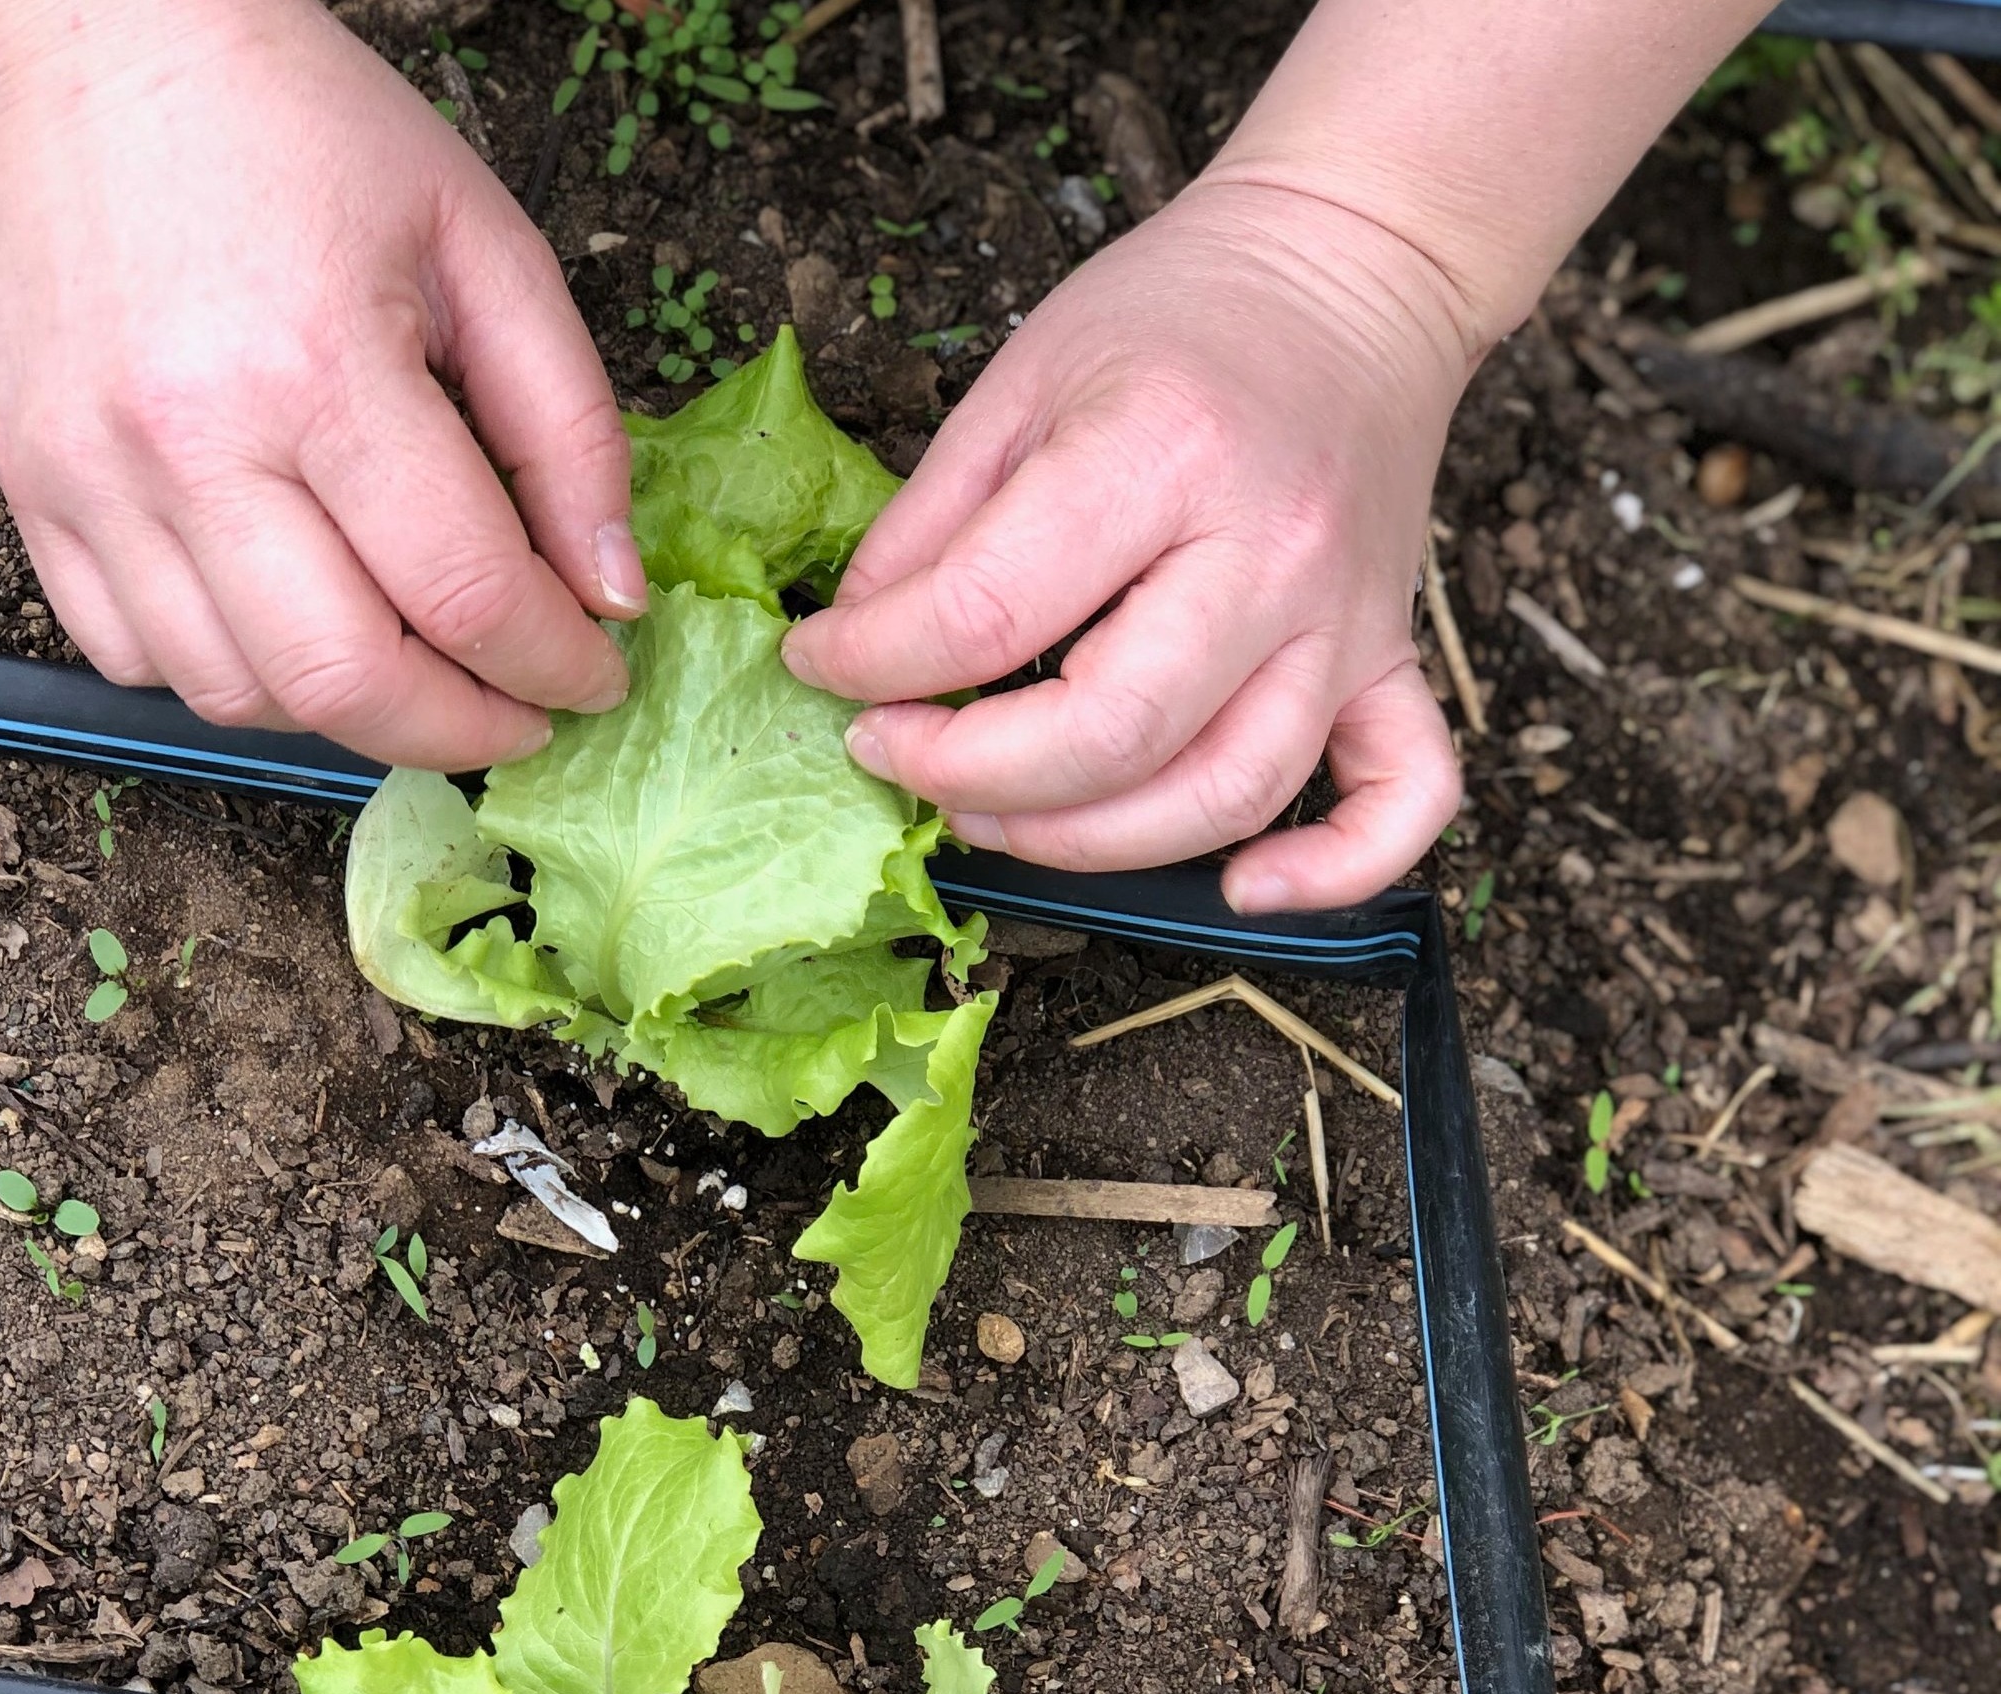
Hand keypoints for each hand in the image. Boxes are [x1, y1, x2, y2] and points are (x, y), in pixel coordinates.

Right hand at [0, 0, 641, 768]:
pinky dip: (231, 678)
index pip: (465, 595)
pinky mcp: (30, 487)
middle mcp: (188, 442)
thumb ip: (570, 431)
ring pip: (235, 696)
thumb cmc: (311, 134)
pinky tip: (295, 619)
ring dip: (347, 712)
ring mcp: (90, 476)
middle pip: (345, 683)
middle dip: (460, 732)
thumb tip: (610, 598)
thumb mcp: (488, 250)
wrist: (109, 47)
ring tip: (413, 661)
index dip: (555, 667)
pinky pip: (132, 658)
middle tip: (519, 713)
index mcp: (320, 369)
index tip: (593, 677)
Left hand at [779, 178, 1468, 909]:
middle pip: (1109, 734)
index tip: (823, 666)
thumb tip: (856, 646)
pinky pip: (1404, 797)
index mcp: (1159, 453)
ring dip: (1090, 842)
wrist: (1354, 266)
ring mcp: (1346, 619)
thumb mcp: (1021, 380)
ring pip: (1226, 794)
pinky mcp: (1394, 658)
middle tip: (894, 753)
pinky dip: (1334, 871)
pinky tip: (1242, 892)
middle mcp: (1267, 550)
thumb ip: (931, 522)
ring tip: (994, 814)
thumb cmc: (1180, 316)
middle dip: (969, 775)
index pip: (987, 611)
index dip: (874, 662)